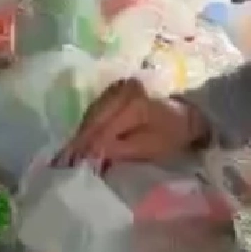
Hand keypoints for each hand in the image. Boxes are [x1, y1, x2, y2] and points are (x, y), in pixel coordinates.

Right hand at [59, 79, 208, 166]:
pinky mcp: (114, 91)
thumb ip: (119, 149)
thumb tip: (92, 153)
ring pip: (92, 114)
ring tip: (70, 152)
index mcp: (133, 104)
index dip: (87, 147)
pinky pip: (96, 110)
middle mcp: (122, 90)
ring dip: (82, 133)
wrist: (185, 115)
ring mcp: (117, 88)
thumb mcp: (148, 147)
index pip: (102, 128)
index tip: (72, 163)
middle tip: (64, 160)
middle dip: (80, 140)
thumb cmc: (171, 135)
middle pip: (93, 118)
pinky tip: (82, 139)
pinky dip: (89, 125)